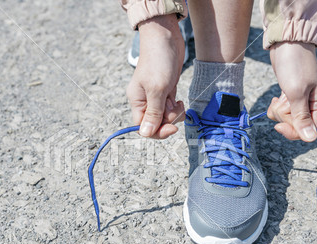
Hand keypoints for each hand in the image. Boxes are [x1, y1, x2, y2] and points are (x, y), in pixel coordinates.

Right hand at [126, 14, 184, 138]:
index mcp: (137, 102)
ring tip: (177, 101)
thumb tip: (145, 134)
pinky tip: (179, 100)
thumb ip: (153, 113)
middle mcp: (145, 101)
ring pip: (165, 117)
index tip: (171, 128)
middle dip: (168, 121)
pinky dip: (177, 108)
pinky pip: (171, 109)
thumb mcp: (157, 89)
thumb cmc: (158, 61)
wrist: (166, 38)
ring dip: (175, 114)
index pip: (142, 127)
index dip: (156, 132)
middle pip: (156, 124)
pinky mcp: (166, 92)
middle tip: (175, 109)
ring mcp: (156, 96)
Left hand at [268, 42, 316, 141]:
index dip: (294, 132)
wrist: (285, 42)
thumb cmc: (293, 64)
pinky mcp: (292, 95)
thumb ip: (301, 117)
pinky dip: (277, 107)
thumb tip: (310, 138)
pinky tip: (276, 97)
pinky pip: (283, 110)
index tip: (279, 127)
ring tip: (279, 97)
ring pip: (288, 118)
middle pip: (298, 124)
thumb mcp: (296, 92)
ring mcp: (303, 98)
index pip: (312, 129)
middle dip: (285, 117)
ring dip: (279, 111)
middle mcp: (314, 102)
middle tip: (282, 102)